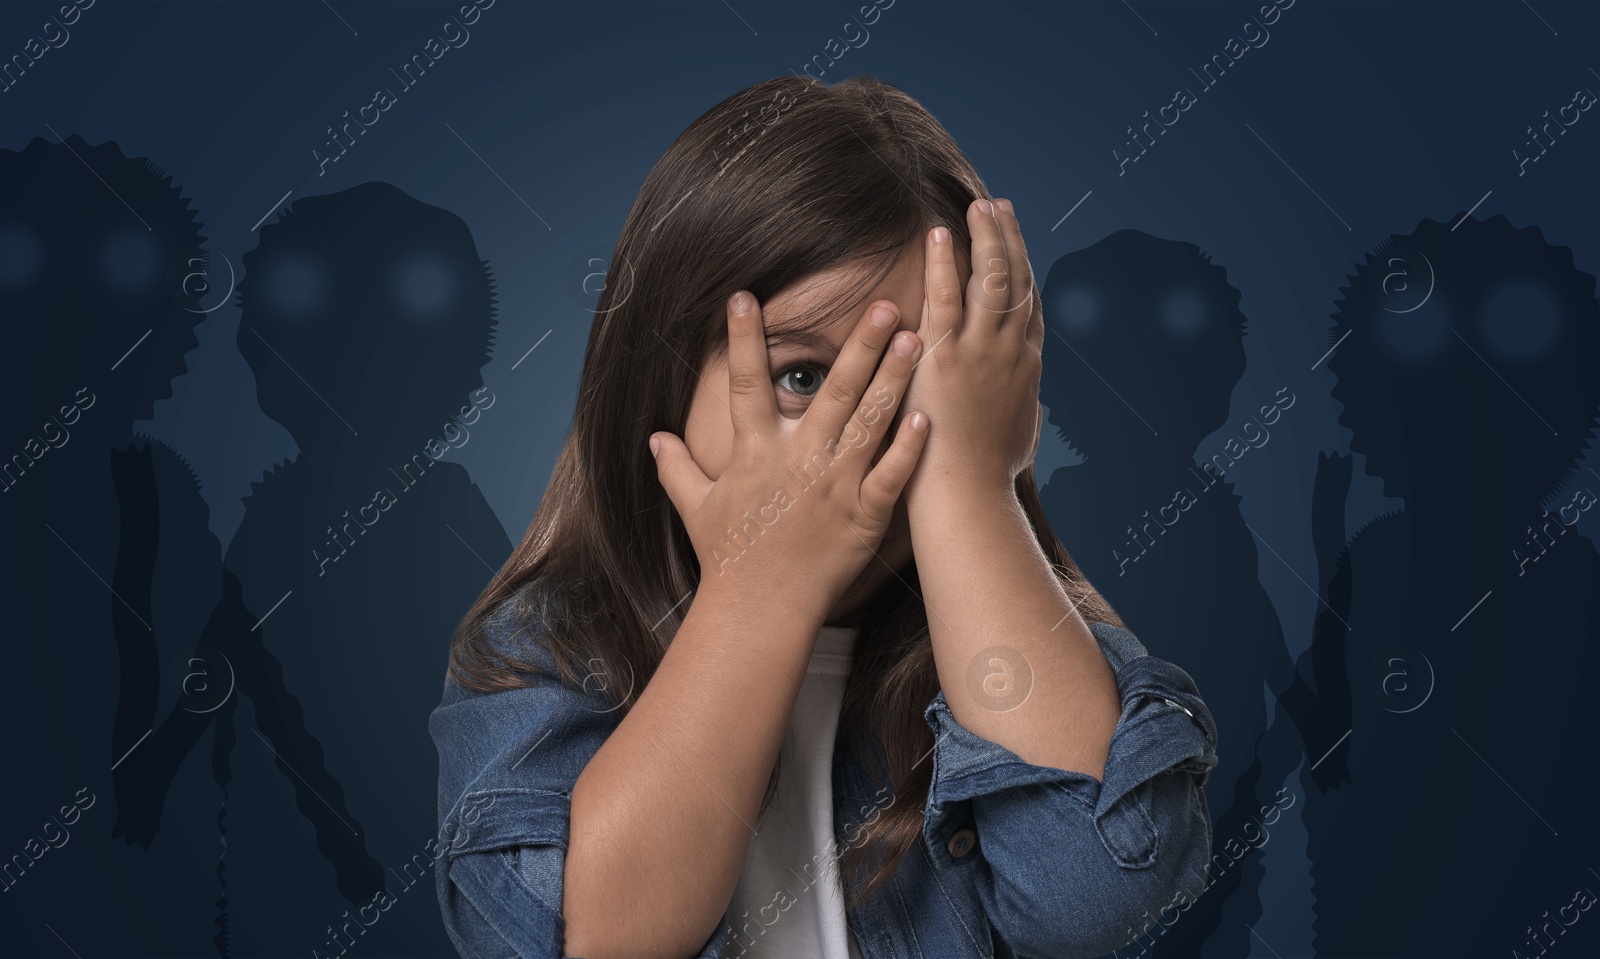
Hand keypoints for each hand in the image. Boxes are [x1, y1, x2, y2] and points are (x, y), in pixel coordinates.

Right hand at [650, 291, 929, 613]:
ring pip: (871, 421)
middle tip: (884, 306)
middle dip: (859, 345)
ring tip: (916, 339)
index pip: (746, 383)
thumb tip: (654, 439)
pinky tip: (928, 414)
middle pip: (833, 390)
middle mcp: (799, 461)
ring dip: (893, 379)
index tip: (745, 295)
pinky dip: (910, 446)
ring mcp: (836, 486)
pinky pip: (892, 474)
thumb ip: (677, 468)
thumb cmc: (729, 559)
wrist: (760, 611)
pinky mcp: (864, 515)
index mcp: (755, 453)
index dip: (744, 338)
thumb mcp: (695, 508)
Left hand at [903, 198, 1042, 497]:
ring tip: (977, 205)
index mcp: (1026, 369)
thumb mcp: (1016, 441)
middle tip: (998, 207)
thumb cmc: (985, 478)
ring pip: (991, 279)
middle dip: (1009, 240)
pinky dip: (946, 261)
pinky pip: (946, 297)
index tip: (1016, 243)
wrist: (968, 494)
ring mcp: (981, 351)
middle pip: (1018, 281)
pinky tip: (941, 233)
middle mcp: (1011, 352)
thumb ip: (1020, 415)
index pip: (1029, 307)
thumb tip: (1029, 410)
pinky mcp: (946, 356)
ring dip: (986, 237)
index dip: (1024, 270)